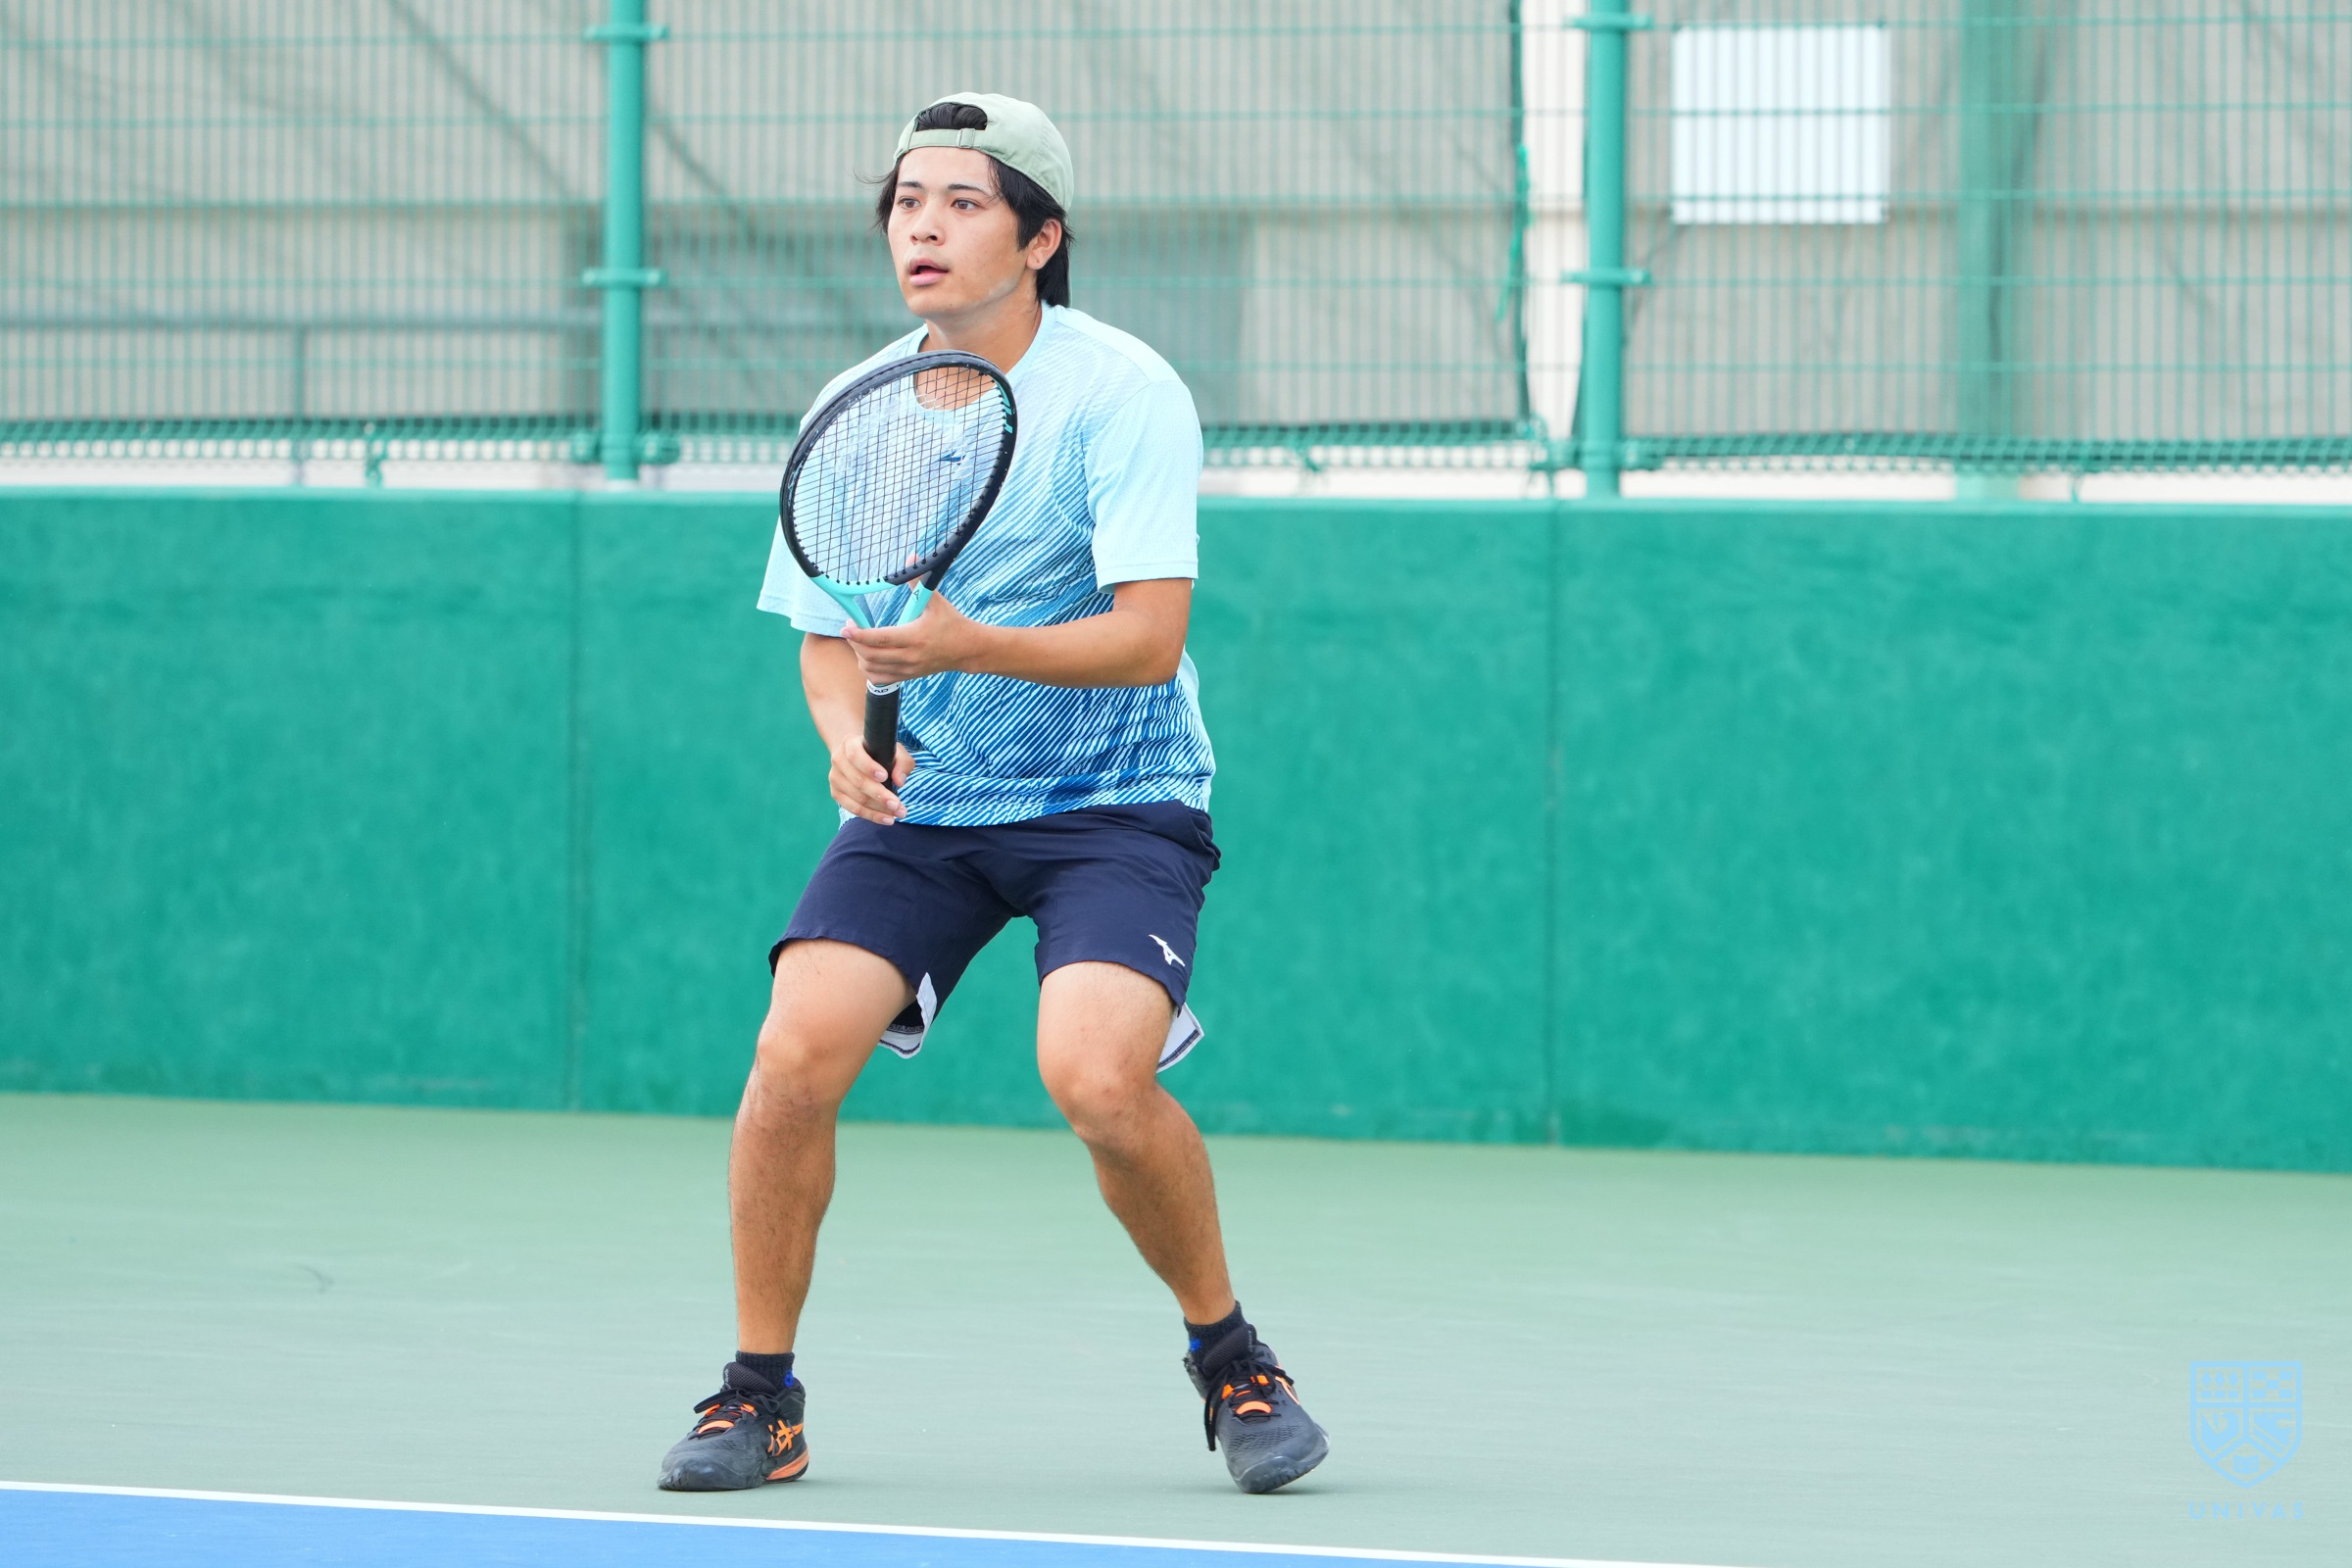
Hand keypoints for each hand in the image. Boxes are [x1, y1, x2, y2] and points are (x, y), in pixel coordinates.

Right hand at [829, 731, 914, 824]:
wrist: (856, 753)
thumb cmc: (879, 752)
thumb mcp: (895, 750)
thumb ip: (902, 763)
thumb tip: (899, 782)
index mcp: (850, 744)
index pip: (855, 756)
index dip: (869, 767)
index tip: (885, 777)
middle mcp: (839, 760)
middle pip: (858, 782)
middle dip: (880, 795)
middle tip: (898, 805)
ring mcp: (835, 778)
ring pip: (857, 798)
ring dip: (879, 809)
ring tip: (898, 813)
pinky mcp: (836, 793)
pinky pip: (853, 808)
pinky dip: (871, 815)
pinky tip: (886, 819)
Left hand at [840, 592, 992, 685]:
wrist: (968, 649)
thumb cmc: (952, 623)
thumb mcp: (936, 601)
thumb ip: (918, 581)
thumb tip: (911, 557)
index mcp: (915, 637)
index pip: (880, 639)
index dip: (859, 634)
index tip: (846, 627)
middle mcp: (910, 656)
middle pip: (870, 656)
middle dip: (854, 643)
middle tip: (850, 629)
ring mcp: (908, 669)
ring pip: (872, 669)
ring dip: (859, 656)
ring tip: (859, 641)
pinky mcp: (908, 676)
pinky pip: (880, 679)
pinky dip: (868, 669)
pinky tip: (868, 657)